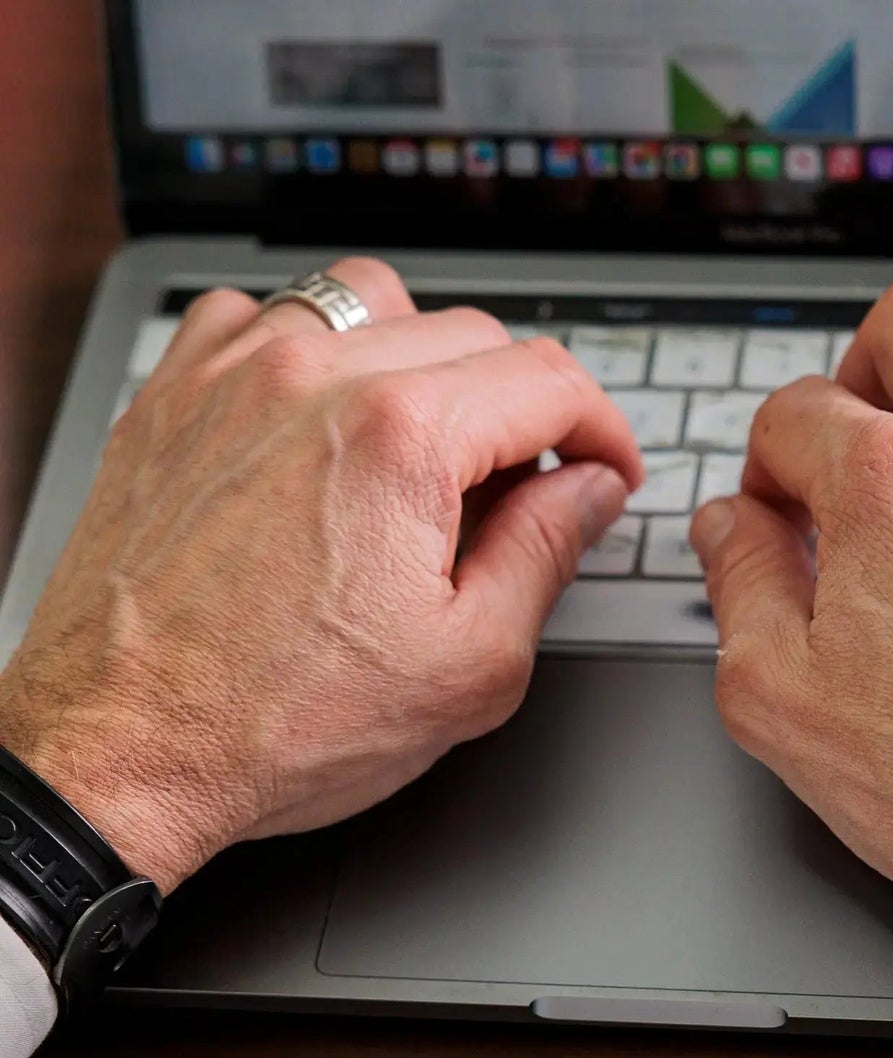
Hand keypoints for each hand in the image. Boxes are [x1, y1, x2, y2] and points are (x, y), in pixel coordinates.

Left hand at [0, 259, 642, 891]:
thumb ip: (548, 553)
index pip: (550, 380)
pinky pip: (264, 317)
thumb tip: (591, 489)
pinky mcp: (172, 396)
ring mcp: (231, 376)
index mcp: (403, 439)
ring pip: (372, 303)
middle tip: (521, 495)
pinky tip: (322, 428)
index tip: (605, 470)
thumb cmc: (279, 726)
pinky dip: (315, 354)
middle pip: (474, 334)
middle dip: (524, 410)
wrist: (121, 754)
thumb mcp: (469, 665)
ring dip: (425, 361)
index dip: (604, 428)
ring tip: (425, 449)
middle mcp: (312, 379)